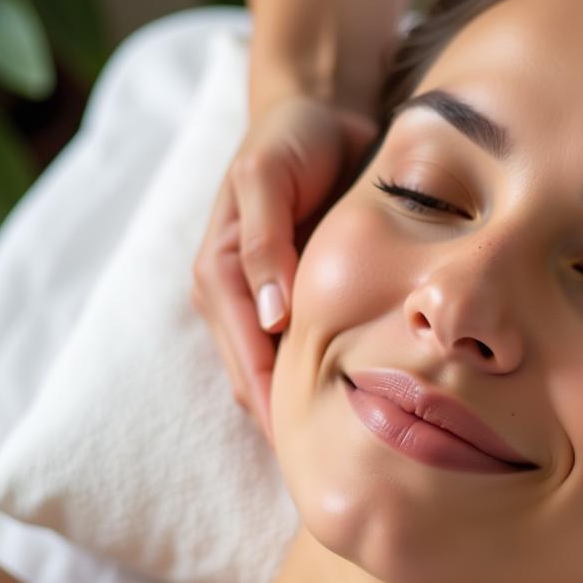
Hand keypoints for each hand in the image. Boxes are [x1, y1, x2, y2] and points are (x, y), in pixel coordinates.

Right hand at [191, 94, 375, 445]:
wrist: (318, 108)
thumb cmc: (290, 138)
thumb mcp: (268, 176)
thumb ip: (264, 242)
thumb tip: (270, 316)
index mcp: (220, 277)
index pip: (246, 366)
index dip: (277, 415)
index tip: (316, 461)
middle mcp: (239, 299)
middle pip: (259, 386)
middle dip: (292, 429)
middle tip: (342, 474)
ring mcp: (267, 300)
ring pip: (281, 377)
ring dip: (307, 414)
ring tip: (355, 455)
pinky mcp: (298, 294)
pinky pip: (304, 352)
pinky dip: (324, 382)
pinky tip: (362, 406)